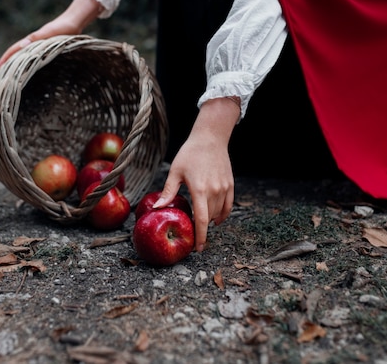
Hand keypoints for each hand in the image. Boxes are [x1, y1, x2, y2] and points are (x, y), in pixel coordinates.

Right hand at [0, 0, 102, 68]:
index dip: (6, 58)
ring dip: (17, 65)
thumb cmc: (64, 28)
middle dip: (8, 64)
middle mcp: (33, 44)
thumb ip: (37, 37)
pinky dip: (29, 64)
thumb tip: (22, 45)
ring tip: (11, 77)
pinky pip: (34, 58)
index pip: (14, 50)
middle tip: (1, 77)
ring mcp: (40, 46)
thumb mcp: (51, 33)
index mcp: (32, 40)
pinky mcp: (47, 49)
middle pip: (17, 54)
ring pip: (25, 56)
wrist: (74, 22)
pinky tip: (30, 71)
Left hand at [153, 97, 239, 251]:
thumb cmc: (190, 153)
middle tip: (191, 235)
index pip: (201, 220)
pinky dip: (222, 215)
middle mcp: (214, 191)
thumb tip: (157, 208)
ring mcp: (224, 188)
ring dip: (210, 221)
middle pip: (209, 219)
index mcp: (199, 189)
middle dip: (201, 229)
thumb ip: (169, 192)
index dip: (200, 237)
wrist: (211, 138)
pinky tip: (215, 219)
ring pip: (218, 213)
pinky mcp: (230, 185)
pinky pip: (228, 206)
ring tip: (200, 223)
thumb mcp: (175, 172)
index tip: (197, 249)